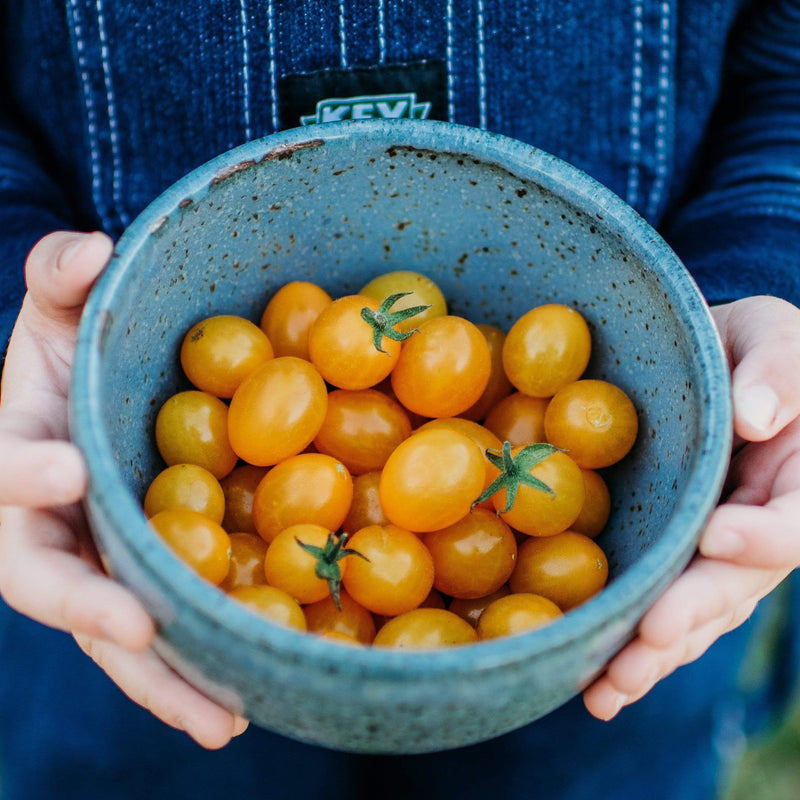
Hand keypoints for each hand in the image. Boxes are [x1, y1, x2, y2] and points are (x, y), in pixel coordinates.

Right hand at [0, 231, 247, 747]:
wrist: (102, 398)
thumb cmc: (77, 355)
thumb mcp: (62, 312)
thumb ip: (58, 278)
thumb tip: (88, 248)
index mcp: (24, 460)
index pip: (6, 479)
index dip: (22, 476)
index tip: (65, 468)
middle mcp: (56, 530)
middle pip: (59, 587)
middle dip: (93, 614)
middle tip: (137, 636)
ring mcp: (104, 567)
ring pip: (122, 636)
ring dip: (164, 679)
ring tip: (222, 718)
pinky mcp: (153, 585)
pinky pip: (175, 629)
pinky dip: (205, 665)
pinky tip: (254, 695)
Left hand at [584, 295, 799, 719]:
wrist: (716, 367)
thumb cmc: (747, 344)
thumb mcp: (770, 336)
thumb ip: (777, 369)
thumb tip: (758, 415)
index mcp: (798, 480)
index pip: (797, 522)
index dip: (765, 536)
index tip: (718, 533)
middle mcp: (761, 528)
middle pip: (734, 585)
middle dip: (691, 617)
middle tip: (648, 642)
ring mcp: (716, 552)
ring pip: (695, 614)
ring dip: (653, 655)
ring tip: (606, 691)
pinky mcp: (674, 557)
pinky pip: (659, 604)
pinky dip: (631, 642)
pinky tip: (593, 678)